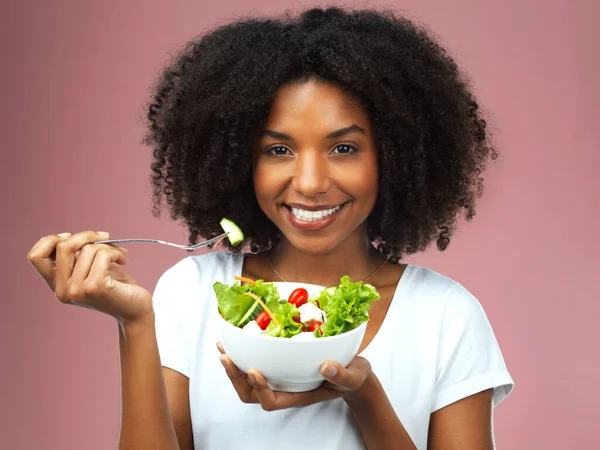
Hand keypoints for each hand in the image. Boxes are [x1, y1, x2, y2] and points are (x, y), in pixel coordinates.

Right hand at [27, 230, 152, 324]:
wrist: (135, 309)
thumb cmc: (116, 285)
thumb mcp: (91, 268)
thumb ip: (76, 255)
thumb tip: (71, 236)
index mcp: (57, 285)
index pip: (35, 256)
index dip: (51, 240)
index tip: (72, 237)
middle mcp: (62, 290)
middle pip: (62, 246)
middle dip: (86, 235)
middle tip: (105, 236)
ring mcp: (76, 290)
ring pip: (87, 249)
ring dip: (109, 246)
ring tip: (119, 255)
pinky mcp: (94, 287)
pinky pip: (102, 255)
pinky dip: (116, 252)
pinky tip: (123, 260)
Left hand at [217, 341, 371, 410]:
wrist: (353, 373)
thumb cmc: (353, 377)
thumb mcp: (353, 376)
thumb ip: (342, 375)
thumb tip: (327, 366)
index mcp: (298, 396)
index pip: (271, 401)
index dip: (259, 389)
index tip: (255, 370)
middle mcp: (284, 389)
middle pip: (251, 394)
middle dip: (236, 376)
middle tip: (226, 356)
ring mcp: (280, 379)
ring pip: (248, 381)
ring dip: (233, 366)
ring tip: (223, 347)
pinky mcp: (280, 366)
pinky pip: (255, 364)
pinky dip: (243, 354)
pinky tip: (237, 340)